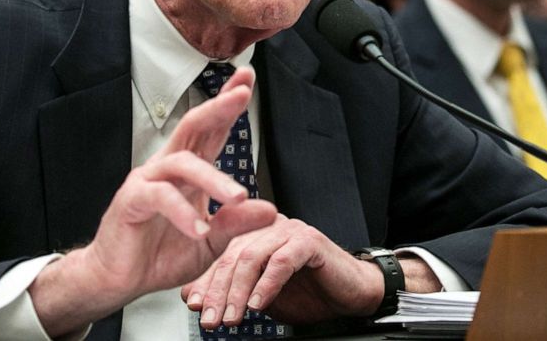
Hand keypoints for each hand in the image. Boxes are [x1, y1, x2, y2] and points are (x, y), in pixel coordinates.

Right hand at [29, 66, 276, 337]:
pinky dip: (182, 214)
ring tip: (238, 197)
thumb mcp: (211, 242)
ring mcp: (148, 180)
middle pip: (193, 126)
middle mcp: (168, 167)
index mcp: (190, 172)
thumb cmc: (161, 255)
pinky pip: (160, 197)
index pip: (212, 130)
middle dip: (218, 107)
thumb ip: (236, 224)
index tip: (247, 78)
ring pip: (183, 163)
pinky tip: (198, 230)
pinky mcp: (131, 201)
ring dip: (214, 178)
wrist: (120, 281)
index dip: (228, 104)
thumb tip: (269, 209)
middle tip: (241, 94)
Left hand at [182, 215, 387, 329]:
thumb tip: (194, 297)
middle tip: (211, 317)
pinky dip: (267, 283)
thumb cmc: (311, 294)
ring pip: (253, 256)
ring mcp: (290, 231)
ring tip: (232, 316)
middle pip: (234, 254)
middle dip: (218, 289)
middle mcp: (270, 228)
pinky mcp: (309, 240)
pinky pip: (282, 260)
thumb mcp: (261, 298)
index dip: (206, 281)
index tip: (194, 305)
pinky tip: (258, 303)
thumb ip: (232, 292)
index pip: (222, 256)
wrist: (352, 296)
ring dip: (238, 290)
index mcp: (256, 236)